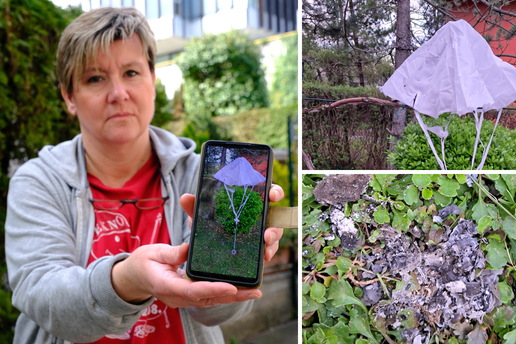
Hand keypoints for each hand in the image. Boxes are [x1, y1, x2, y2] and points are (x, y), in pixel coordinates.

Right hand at [111, 243, 261, 306]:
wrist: (133, 277)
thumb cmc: (142, 262)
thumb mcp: (153, 252)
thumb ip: (171, 252)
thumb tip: (189, 249)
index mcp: (166, 285)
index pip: (192, 290)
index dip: (213, 289)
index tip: (231, 287)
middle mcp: (177, 296)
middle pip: (208, 299)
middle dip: (232, 296)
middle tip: (254, 292)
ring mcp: (183, 299)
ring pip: (211, 300)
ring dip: (233, 297)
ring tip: (254, 291)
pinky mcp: (188, 295)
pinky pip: (209, 296)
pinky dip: (225, 293)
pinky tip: (241, 289)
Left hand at [180, 184, 284, 260]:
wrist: (210, 242)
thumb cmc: (212, 221)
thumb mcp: (203, 215)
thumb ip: (196, 207)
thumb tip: (185, 197)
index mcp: (250, 200)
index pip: (267, 192)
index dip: (274, 191)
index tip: (272, 195)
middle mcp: (260, 215)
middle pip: (275, 215)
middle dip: (275, 223)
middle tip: (267, 232)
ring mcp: (263, 230)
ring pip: (275, 233)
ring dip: (273, 239)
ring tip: (265, 245)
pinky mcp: (261, 246)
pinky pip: (269, 248)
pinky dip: (269, 252)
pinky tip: (264, 256)